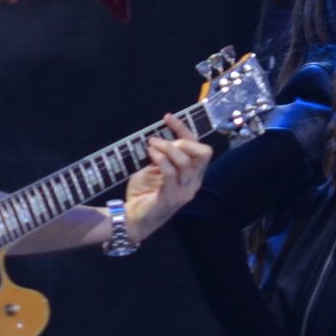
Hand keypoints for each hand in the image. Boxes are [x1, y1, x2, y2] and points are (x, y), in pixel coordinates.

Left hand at [124, 114, 213, 240]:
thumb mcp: (155, 169)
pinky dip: (160, 158)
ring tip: (152, 144)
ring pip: (186, 161)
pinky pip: (170, 172)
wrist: (132, 218)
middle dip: (183, 139)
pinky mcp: (171, 197)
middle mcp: (193, 182)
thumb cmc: (143, 193)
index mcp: (192, 175)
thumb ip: (164, 156)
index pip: (198, 147)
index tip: (167, 117)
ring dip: (167, 147)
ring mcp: (184, 191)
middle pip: (204, 153)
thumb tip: (163, 137)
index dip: (184, 129)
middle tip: (161, 141)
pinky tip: (150, 153)